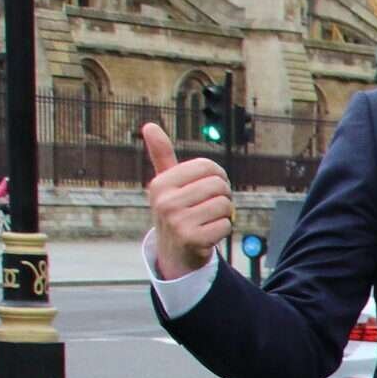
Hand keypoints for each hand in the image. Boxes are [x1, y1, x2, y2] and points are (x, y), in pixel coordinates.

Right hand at [143, 123, 231, 279]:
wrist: (174, 252)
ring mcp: (177, 222)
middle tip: (207, 207)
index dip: (217, 176)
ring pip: (225, 205)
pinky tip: (207, 234)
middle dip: (222, 195)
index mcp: (160, 184)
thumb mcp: (166, 183)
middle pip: (219, 185)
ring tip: (207, 219)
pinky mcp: (192, 240)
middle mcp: (165, 202)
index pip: (208, 167)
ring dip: (224, 213)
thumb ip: (161, 155)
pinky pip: (227, 224)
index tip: (207, 187)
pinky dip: (223, 230)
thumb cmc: (175, 211)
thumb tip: (149, 125)